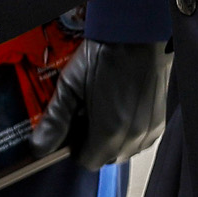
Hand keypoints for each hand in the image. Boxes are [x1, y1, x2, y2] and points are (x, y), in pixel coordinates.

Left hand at [30, 40, 171, 169]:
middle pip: (105, 158)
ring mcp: (148, 131)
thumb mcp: (71, 86)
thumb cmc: (105, 55)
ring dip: (110, 138)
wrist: (136, 35)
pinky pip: (138, 139)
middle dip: (92, 142)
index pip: (87, 161)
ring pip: (123, 150)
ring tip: (103, 107)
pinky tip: (119, 107)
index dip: (75, 146)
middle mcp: (132, 139)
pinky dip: (126, 130)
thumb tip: (39, 147)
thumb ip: (55, 121)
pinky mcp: (158, 122)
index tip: (71, 127)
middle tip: (85, 114)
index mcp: (108, 134)